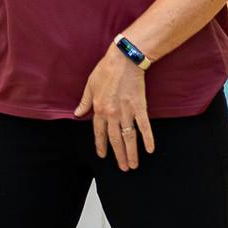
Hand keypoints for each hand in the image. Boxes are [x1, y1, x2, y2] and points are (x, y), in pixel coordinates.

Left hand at [74, 46, 154, 171]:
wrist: (124, 60)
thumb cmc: (105, 70)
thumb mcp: (90, 85)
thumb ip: (84, 102)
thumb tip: (77, 114)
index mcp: (99, 109)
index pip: (99, 133)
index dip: (101, 145)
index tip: (103, 155)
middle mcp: (112, 114)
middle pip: (115, 139)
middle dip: (119, 155)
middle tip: (123, 168)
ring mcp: (127, 112)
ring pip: (129, 137)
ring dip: (131, 153)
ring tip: (133, 165)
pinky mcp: (140, 107)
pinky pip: (144, 126)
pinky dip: (148, 138)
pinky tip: (150, 149)